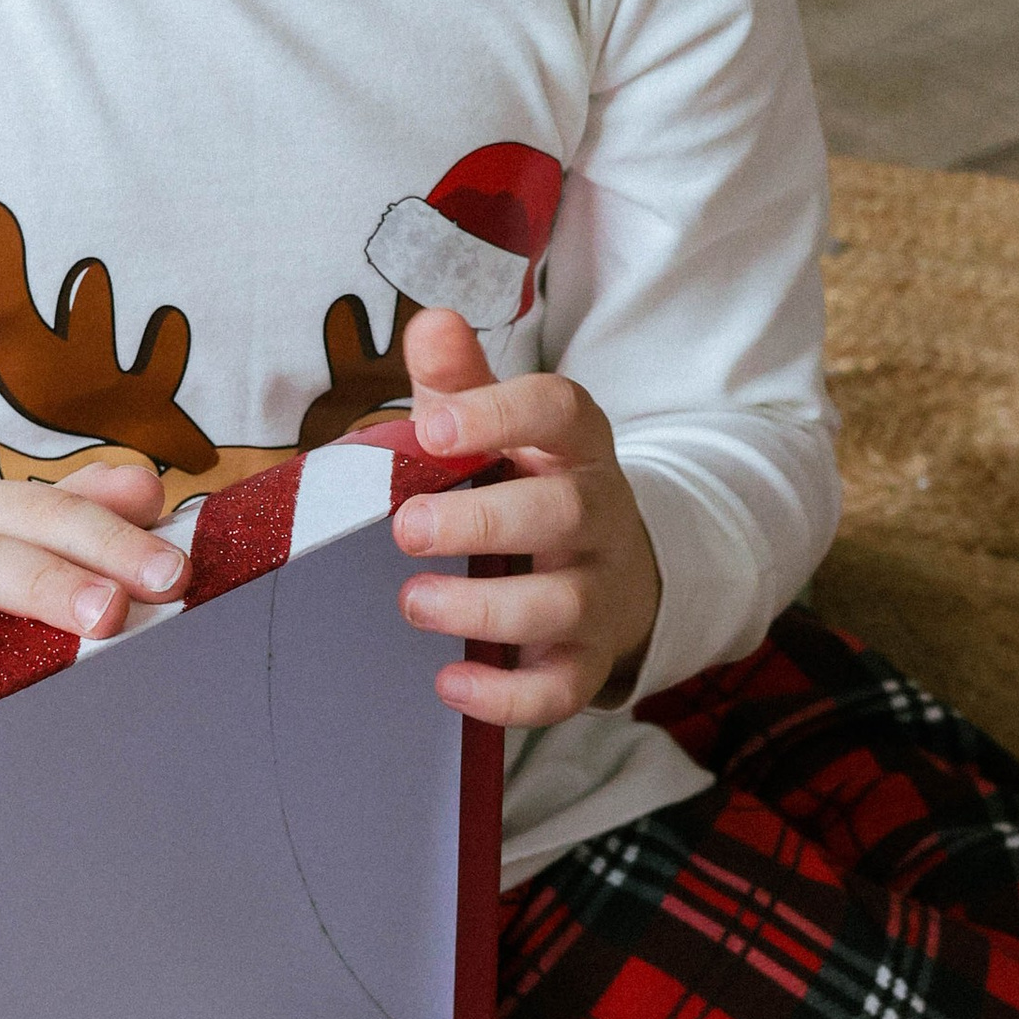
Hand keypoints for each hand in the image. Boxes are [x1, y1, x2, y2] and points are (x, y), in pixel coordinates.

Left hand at [387, 312, 662, 727]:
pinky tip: (450, 683)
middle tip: (404, 527)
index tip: (432, 424)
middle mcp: (598, 513)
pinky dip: (507, 695)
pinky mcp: (588, 657)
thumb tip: (431, 322)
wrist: (614, 568)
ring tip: (412, 603)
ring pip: (562, 603)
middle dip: (482, 521)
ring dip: (484, 607)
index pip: (560, 409)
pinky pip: (561, 688)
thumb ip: (461, 381)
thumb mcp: (500, 427)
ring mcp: (599, 589)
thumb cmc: (531, 484)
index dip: (501, 413)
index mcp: (575, 444)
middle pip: (561, 511)